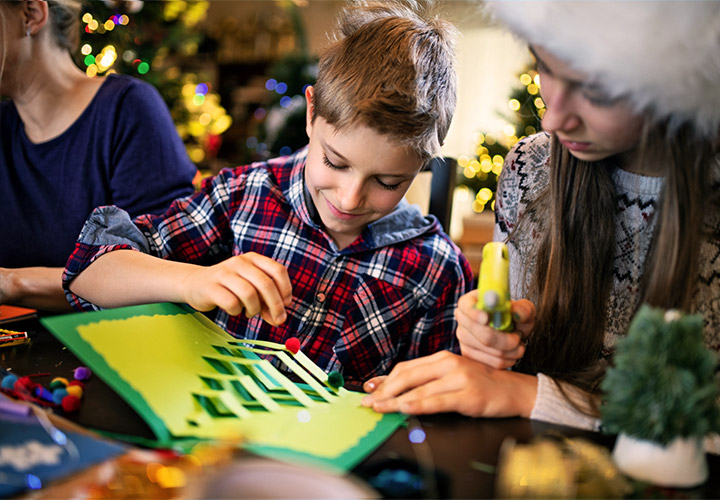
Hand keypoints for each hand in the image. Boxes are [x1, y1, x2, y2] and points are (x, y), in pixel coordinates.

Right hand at [180, 253, 291, 325]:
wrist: (195, 283)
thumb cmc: (229, 288)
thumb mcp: (251, 288)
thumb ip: (267, 301)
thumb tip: (280, 319)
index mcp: (253, 259)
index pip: (278, 270)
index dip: (286, 289)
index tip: (286, 304)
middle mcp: (239, 262)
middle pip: (266, 284)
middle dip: (275, 306)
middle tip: (278, 319)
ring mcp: (224, 273)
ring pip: (249, 294)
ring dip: (254, 309)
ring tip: (250, 312)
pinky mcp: (211, 287)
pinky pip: (231, 303)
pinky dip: (237, 311)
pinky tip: (234, 310)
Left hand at [361, 351, 537, 416]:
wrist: (514, 390)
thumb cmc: (481, 385)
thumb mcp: (452, 376)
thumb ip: (426, 380)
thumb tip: (391, 387)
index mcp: (442, 358)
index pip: (406, 368)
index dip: (385, 380)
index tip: (369, 390)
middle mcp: (448, 364)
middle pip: (407, 376)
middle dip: (384, 391)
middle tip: (368, 402)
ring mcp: (458, 378)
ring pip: (419, 390)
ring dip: (394, 401)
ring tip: (379, 408)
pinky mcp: (468, 395)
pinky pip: (437, 400)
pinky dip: (418, 404)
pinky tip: (404, 408)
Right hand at [454, 291, 534, 368]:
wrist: (511, 331)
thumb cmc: (513, 317)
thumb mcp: (523, 309)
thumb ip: (523, 308)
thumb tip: (517, 312)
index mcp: (470, 302)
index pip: (466, 306)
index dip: (475, 313)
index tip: (487, 318)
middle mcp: (462, 319)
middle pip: (482, 333)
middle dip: (507, 339)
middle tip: (518, 335)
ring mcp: (463, 339)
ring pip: (490, 350)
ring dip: (512, 350)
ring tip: (517, 342)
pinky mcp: (469, 356)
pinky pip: (492, 362)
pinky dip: (508, 360)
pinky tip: (511, 352)